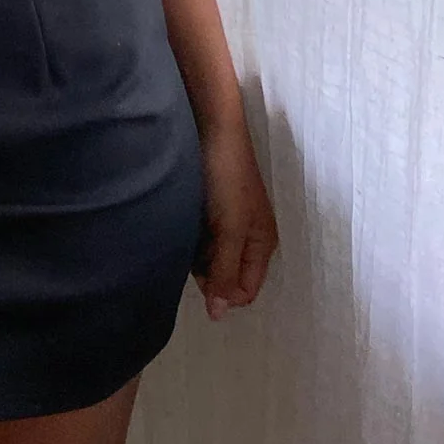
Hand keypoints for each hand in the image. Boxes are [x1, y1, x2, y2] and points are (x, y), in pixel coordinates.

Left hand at [190, 116, 278, 321]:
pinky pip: (200, 236)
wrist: (213, 128)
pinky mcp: (212, 206)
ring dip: (196, 253)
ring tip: (184, 231)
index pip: (246, 290)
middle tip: (189, 249)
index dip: (223, 291)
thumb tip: (219, 315)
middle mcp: (249, 236)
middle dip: (207, 272)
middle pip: (227, 275)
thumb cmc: (226, 178)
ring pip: (211, 256)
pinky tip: (180, 221)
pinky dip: (190, 235)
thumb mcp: (230, 228)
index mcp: (262, 243)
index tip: (201, 274)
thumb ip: (225, 270)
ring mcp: (230, 220)